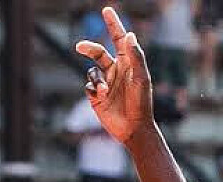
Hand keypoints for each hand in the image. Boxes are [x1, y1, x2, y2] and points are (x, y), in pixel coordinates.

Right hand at [75, 8, 153, 144]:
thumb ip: (135, 57)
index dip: (113, 25)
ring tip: (107, 92)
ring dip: (97, 80)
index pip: (119, 40)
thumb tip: (130, 35)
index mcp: (128, 65)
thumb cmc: (142, 103)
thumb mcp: (141, 78)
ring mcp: (106, 83)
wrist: (134, 128)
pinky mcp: (96, 96)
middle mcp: (116, 72)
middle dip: (88, 48)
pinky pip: (88, 86)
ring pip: (91, 71)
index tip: (107, 10)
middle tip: (80, 47)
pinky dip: (94, 89)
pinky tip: (104, 98)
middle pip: (97, 53)